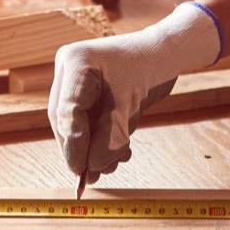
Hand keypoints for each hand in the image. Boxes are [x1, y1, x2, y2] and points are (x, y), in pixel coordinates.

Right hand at [48, 2, 221, 181]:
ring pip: (74, 126)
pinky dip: (100, 141)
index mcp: (76, 62)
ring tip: (114, 162)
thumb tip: (91, 168)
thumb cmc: (151, 69)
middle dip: (80, 150)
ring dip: (91, 149)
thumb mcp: (130, 106)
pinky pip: (85, 124)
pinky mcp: (85, 95)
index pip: (66, 111)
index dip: (73, 144)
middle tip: (94, 175)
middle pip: (64, 120)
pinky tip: (118, 152)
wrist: (166, 54)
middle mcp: (68, 71)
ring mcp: (74, 83)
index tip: (82, 171)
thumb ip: (110, 138)